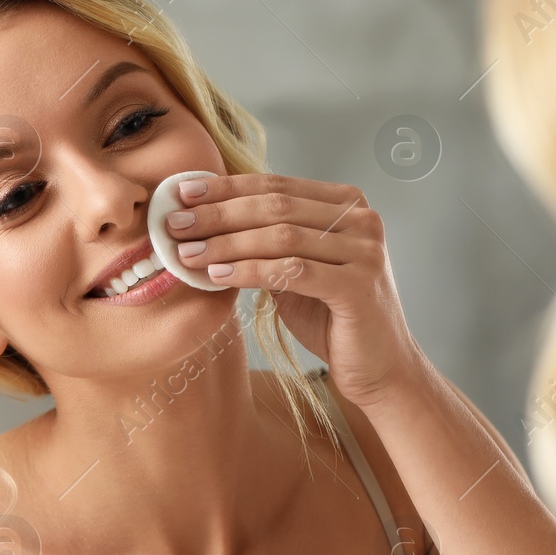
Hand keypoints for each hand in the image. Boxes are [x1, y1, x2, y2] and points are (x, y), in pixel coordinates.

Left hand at [164, 172, 429, 408]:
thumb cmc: (334, 320)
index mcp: (347, 205)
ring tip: (187, 252)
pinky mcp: (358, 286)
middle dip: (218, 213)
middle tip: (175, 223)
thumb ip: (266, 243)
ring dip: (227, 242)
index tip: (183, 193)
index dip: (226, 187)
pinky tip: (217, 274)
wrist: (380, 369)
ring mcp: (364, 252)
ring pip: (281, 235)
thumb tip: (204, 223)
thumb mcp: (296, 271)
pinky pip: (291, 271)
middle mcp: (362, 220)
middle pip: (275, 206)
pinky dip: (250, 270)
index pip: (276, 185)